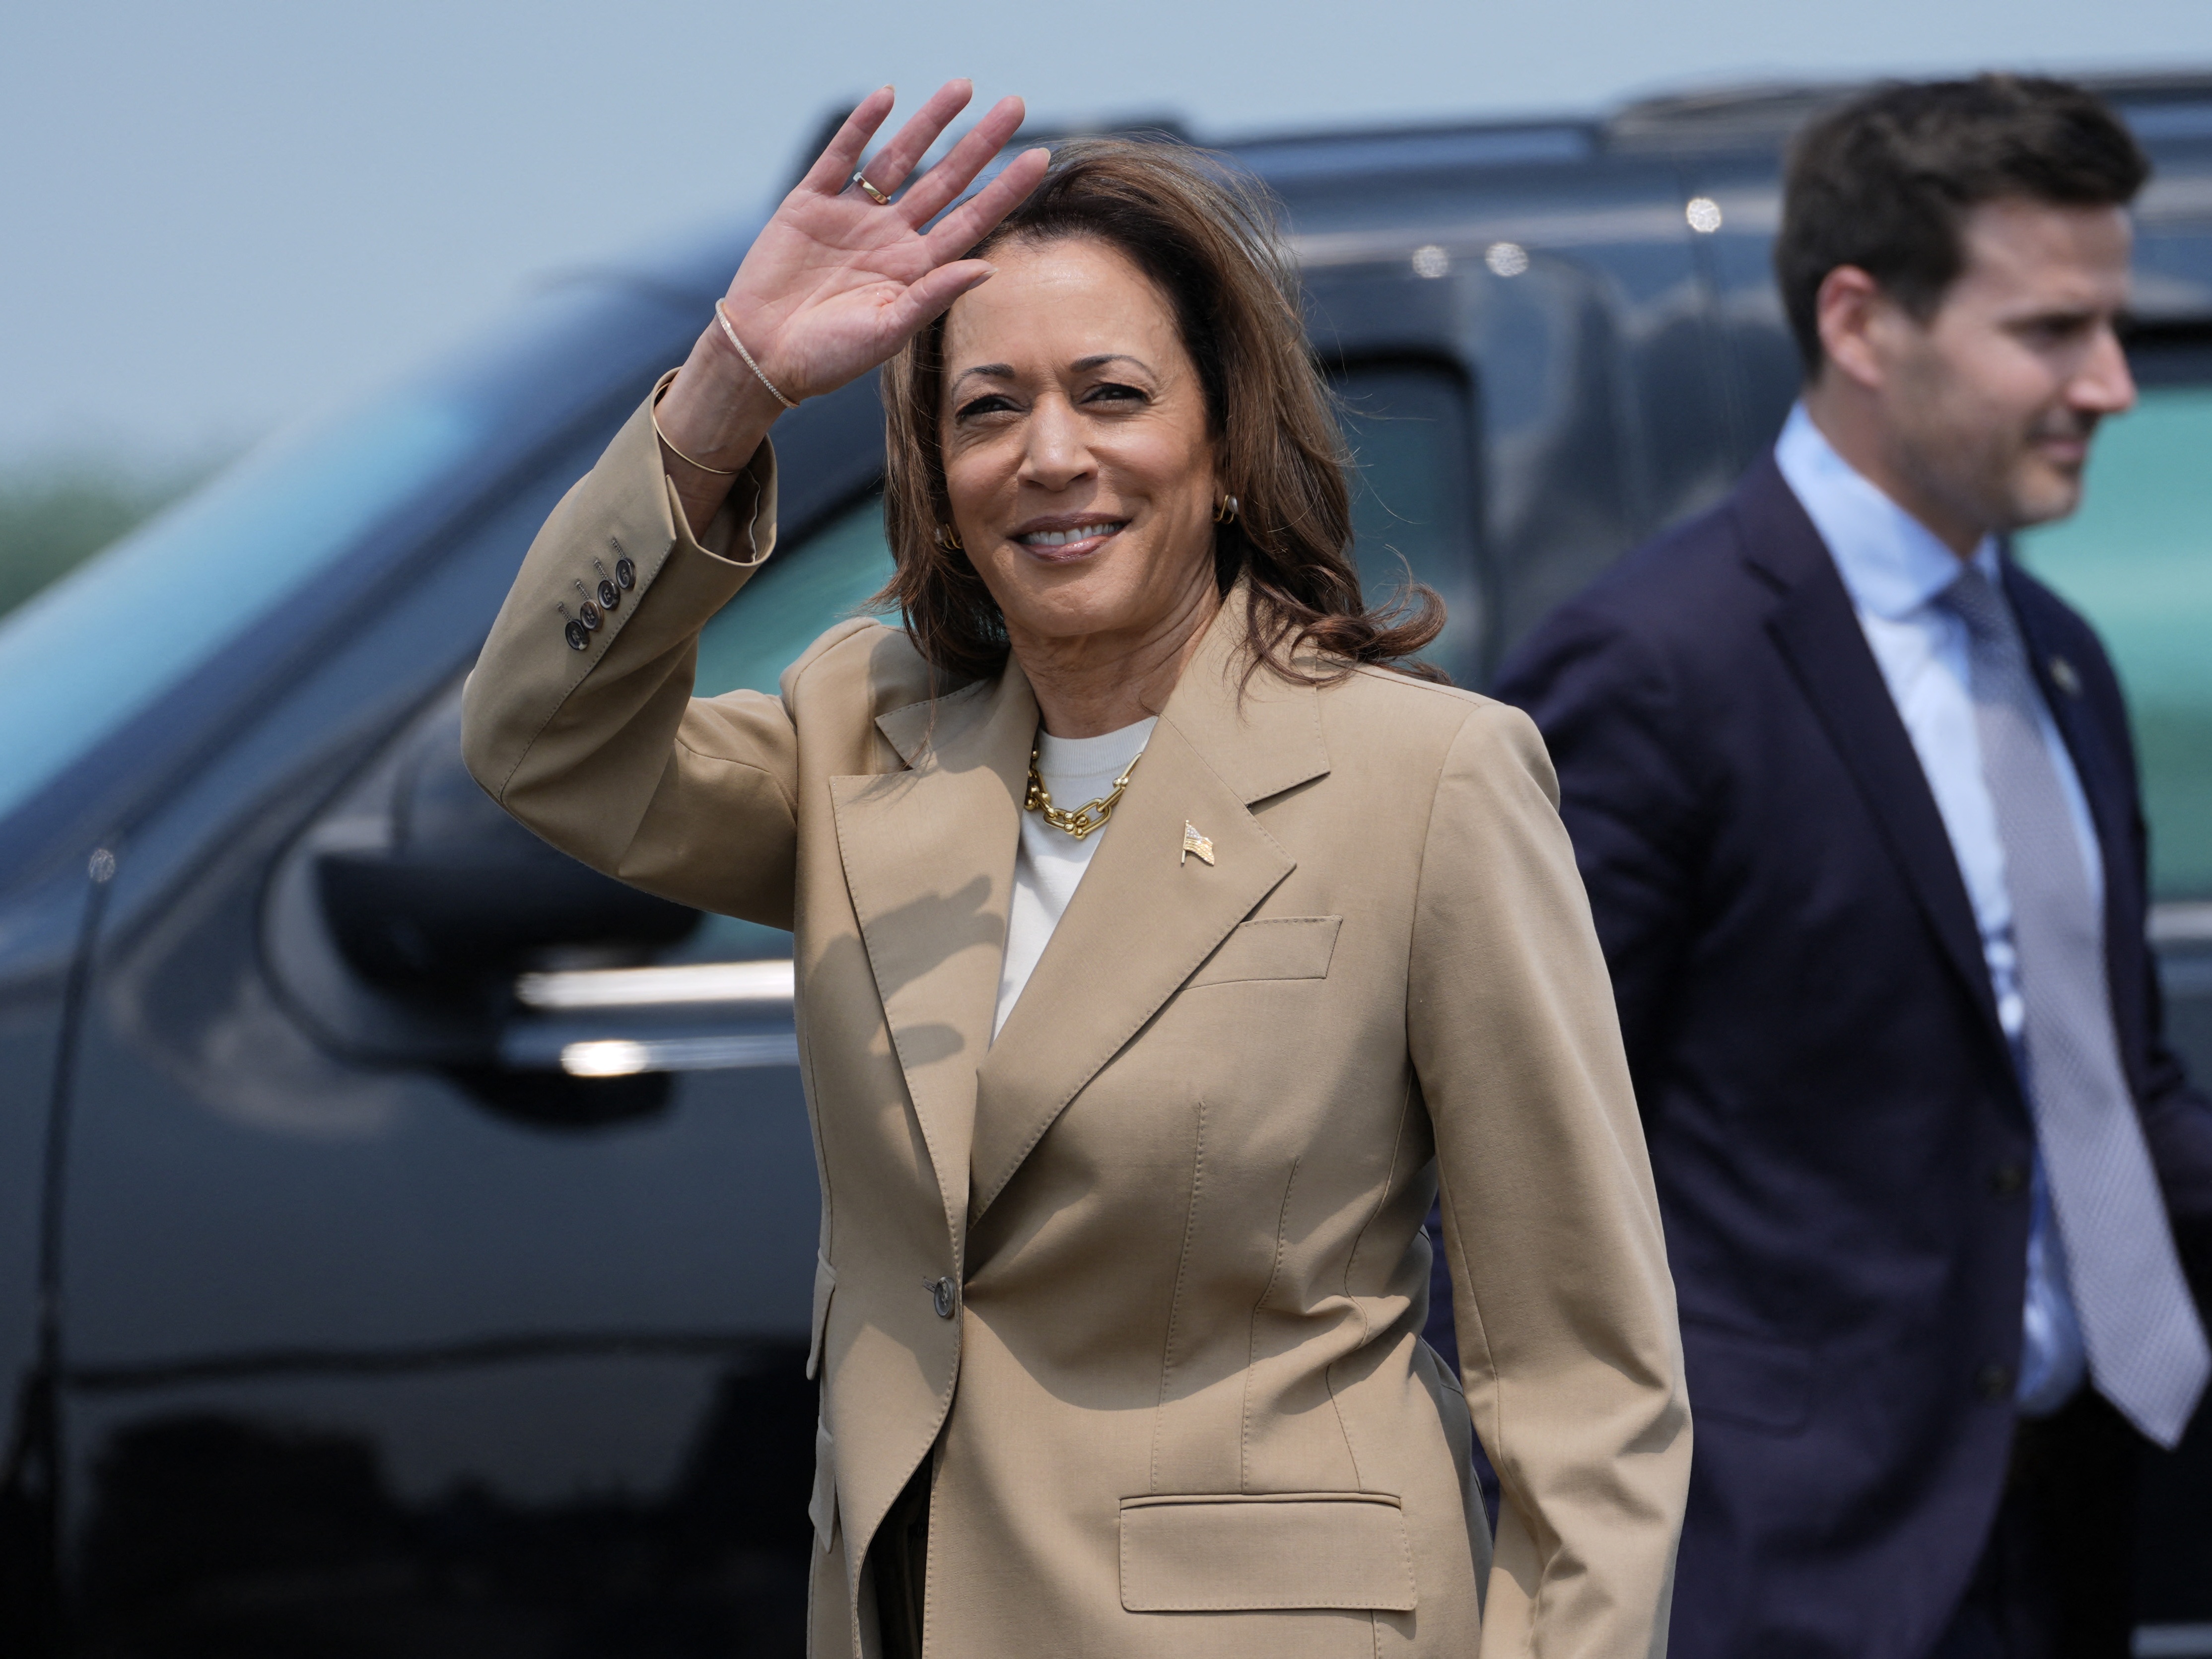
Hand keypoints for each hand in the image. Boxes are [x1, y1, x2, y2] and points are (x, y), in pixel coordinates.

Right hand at [654, 81, 1046, 522]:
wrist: (762, 355)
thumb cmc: (827, 357)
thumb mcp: (887, 331)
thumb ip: (934, 297)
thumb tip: (989, 268)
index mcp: (915, 270)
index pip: (971, 220)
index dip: (1005, 190)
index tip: (1040, 159)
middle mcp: (890, 237)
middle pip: (945, 180)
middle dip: (979, 144)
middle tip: (1015, 106)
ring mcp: (851, 216)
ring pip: (899, 159)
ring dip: (929, 123)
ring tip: (962, 88)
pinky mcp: (809, 204)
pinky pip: (840, 157)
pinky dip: (861, 127)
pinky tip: (887, 97)